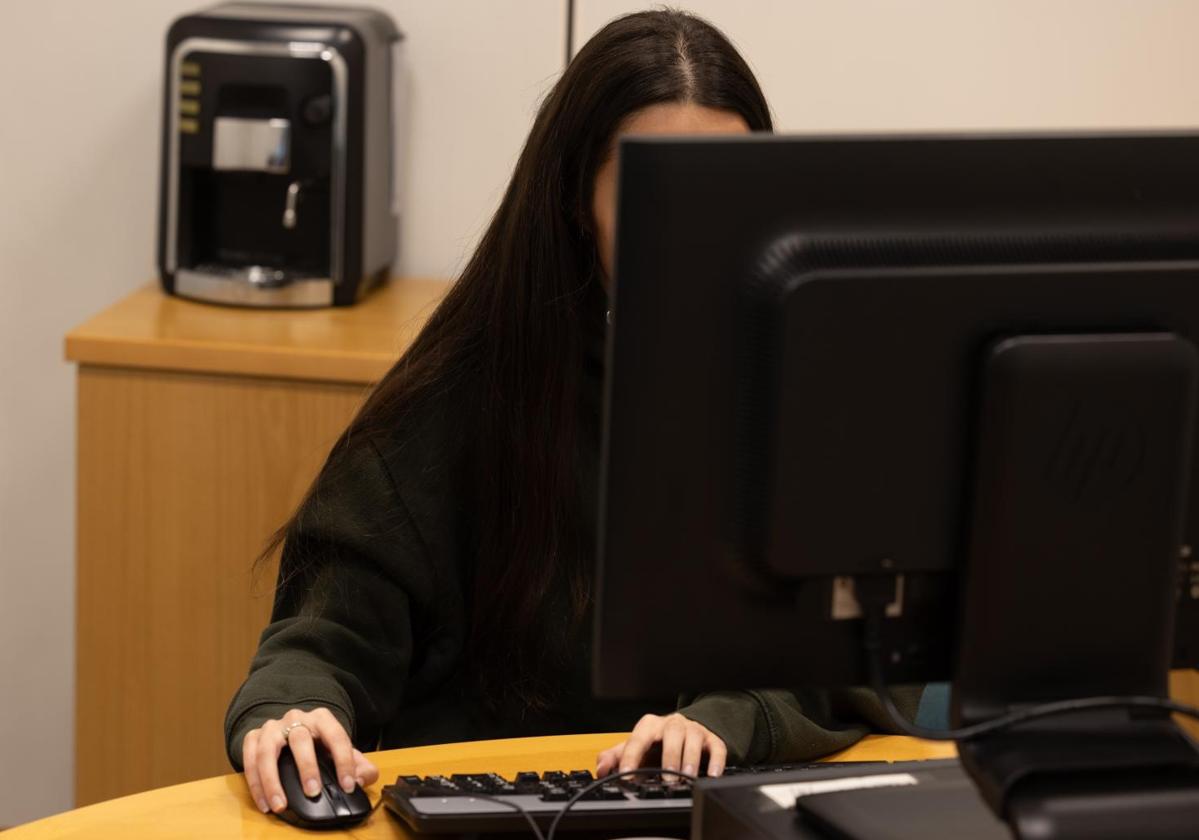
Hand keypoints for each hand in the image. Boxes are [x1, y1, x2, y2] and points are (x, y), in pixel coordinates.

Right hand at [241, 707, 378, 814]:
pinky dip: (255, 784)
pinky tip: (265, 803)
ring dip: (272, 780)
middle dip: (307, 767)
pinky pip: (249, 760)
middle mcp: (296, 718)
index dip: (344, 761)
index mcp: (322, 719)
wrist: (290, 727)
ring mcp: (272, 727)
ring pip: (268, 750)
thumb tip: (363, 779)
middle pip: (300, 738)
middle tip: (313, 792)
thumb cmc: (318, 743)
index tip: (347, 785)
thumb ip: (358, 764)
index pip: (336, 736)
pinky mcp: (253, 737)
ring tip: (280, 805)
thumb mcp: (339, 750)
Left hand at [596, 713, 727, 778]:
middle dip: (670, 756)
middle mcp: (672, 724)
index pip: (638, 738)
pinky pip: (716, 747)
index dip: (632, 757)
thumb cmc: (657, 743)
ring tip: (688, 777)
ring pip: (693, 738)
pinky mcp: (712, 739)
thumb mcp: (635, 747)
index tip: (627, 774)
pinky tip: (713, 774)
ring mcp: (693, 729)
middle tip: (667, 779)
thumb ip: (615, 757)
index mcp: (650, 725)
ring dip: (691, 758)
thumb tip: (601, 768)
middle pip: (671, 733)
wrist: (683, 732)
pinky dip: (716, 761)